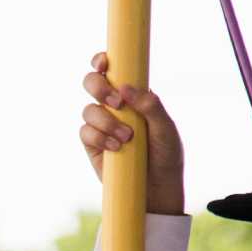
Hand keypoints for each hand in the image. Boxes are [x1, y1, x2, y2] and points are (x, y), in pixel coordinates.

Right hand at [79, 53, 185, 215]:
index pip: (113, 70)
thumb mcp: (166, 129)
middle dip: (99, 87)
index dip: (102, 61)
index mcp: (133, 95)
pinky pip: (85, 133)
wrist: (156, 189)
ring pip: (88, 109)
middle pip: (92, 83)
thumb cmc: (166, 156)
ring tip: (126, 138)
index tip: (104, 62)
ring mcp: (101, 125)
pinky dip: (99, 137)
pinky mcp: (92, 145)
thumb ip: (151, 106)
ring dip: (105, 121)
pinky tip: (115, 147)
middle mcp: (114, 106)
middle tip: (116, 102)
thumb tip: (126, 88)